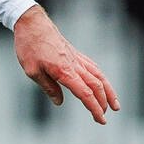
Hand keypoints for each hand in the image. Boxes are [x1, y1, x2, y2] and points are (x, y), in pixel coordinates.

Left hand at [13, 5, 118, 122]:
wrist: (32, 24)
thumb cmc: (29, 47)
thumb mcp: (32, 71)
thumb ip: (48, 87)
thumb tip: (59, 102)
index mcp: (64, 71)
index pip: (85, 93)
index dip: (94, 108)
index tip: (101, 119)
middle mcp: (75, 65)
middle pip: (96, 87)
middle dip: (103, 104)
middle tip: (105, 118)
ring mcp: (77, 59)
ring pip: (99, 77)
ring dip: (108, 92)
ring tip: (115, 105)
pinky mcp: (76, 54)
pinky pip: (93, 68)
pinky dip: (101, 79)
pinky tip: (103, 84)